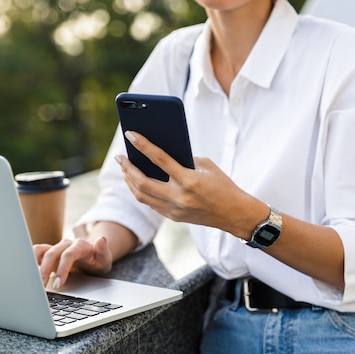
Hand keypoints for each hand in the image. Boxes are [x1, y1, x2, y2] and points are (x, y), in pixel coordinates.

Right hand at [33, 236, 112, 289]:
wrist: (92, 257)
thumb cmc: (98, 260)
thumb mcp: (105, 258)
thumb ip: (103, 250)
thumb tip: (102, 239)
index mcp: (79, 245)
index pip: (68, 255)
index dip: (61, 269)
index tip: (58, 284)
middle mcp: (66, 244)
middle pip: (51, 254)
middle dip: (44, 271)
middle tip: (41, 288)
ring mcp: (56, 247)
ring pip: (40, 251)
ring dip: (34, 265)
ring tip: (32, 281)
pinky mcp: (49, 253)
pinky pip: (36, 253)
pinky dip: (31, 261)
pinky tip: (30, 275)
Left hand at [116, 131, 264, 235]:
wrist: (234, 214)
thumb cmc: (222, 185)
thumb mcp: (206, 166)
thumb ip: (183, 159)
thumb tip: (159, 154)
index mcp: (189, 180)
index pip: (159, 159)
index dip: (142, 145)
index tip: (129, 134)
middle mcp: (179, 197)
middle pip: (142, 182)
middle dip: (127, 168)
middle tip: (119, 156)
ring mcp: (174, 210)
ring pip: (142, 196)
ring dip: (130, 181)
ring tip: (125, 168)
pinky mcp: (173, 217)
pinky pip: (150, 203)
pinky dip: (141, 191)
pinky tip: (136, 181)